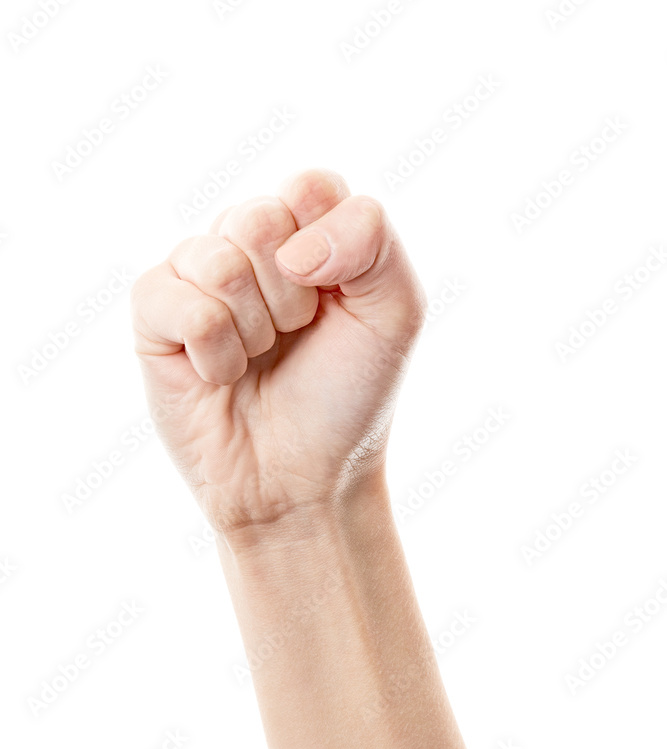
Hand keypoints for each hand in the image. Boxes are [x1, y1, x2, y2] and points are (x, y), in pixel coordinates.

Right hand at [131, 169, 425, 536]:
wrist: (305, 478)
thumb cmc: (348, 396)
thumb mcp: (396, 313)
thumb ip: (373, 240)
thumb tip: (291, 246)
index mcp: (307, 230)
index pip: (310, 186)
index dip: (330, 251)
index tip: (336, 303)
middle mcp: (248, 243)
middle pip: (260, 218)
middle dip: (292, 296)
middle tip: (295, 337)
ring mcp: (196, 277)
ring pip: (219, 261)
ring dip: (255, 330)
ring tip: (259, 359)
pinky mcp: (154, 317)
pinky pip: (181, 304)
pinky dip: (215, 352)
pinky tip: (221, 376)